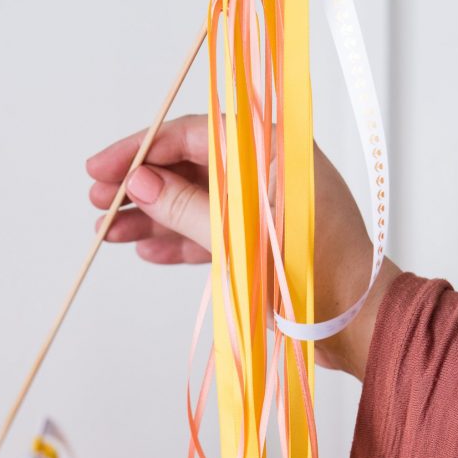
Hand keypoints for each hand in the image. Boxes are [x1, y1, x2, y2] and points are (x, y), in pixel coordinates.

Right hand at [86, 114, 400, 379]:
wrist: (358, 323)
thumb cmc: (316, 273)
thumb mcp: (241, 236)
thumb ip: (187, 207)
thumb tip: (139, 182)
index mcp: (274, 151)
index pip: (196, 133)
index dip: (143, 148)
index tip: (102, 167)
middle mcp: (269, 172)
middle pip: (191, 167)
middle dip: (142, 184)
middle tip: (99, 201)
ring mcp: (265, 207)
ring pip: (196, 202)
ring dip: (152, 216)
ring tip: (109, 233)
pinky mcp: (263, 241)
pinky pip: (212, 232)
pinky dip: (180, 241)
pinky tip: (145, 250)